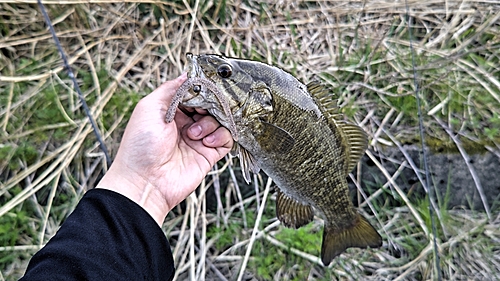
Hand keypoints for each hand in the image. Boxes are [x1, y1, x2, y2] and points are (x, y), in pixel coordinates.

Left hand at [97, 73, 232, 224]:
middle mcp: (186, 123)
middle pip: (210, 104)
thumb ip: (171, 89)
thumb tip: (188, 74)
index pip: (194, 92)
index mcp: (171, 110)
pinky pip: (226, 138)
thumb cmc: (140, 147)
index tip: (206, 87)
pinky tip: (206, 141)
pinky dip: (221, 135)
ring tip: (195, 134)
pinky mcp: (209, 153)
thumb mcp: (149, 107)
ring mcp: (199, 138)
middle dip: (210, 104)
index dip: (201, 89)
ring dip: (211, 122)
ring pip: (220, 119)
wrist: (145, 182)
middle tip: (202, 110)